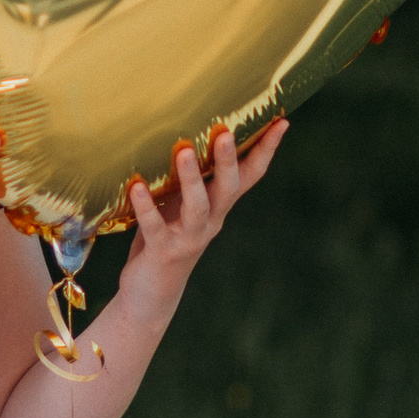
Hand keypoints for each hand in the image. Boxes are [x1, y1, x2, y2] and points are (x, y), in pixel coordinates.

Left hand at [112, 116, 287, 320]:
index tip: (281, 121)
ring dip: (192, 179)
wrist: (150, 296)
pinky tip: (136, 186)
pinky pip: (155, 226)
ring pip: (198, 207)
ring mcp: (189, 237)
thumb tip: (184, 132)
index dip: (266, 150)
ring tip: (184, 151)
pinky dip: (146, 206)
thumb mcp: (181, 205)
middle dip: (229, 160)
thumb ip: (188, 178)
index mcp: (219, 206)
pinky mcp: (163, 251)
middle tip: (226, 131)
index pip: (250, 175)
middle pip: (229, 188)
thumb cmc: (165, 238)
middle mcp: (211, 221)